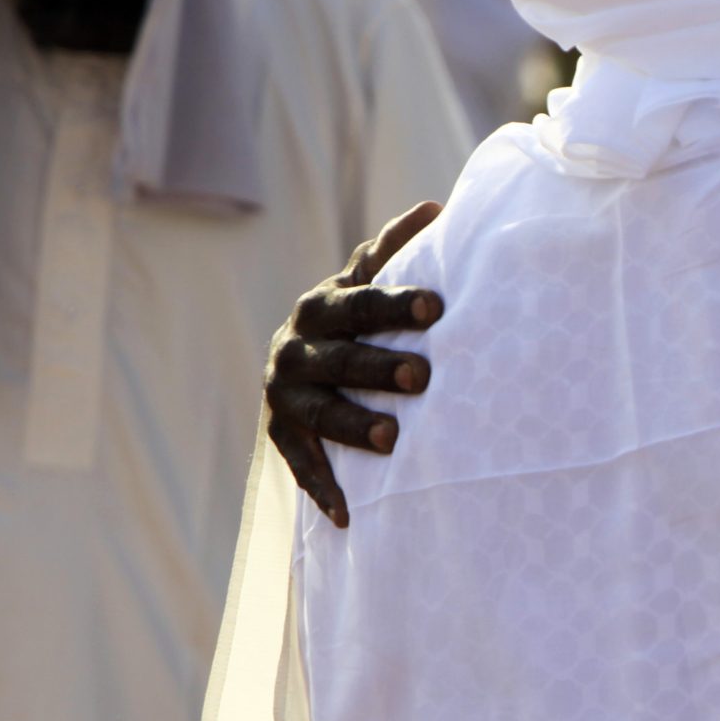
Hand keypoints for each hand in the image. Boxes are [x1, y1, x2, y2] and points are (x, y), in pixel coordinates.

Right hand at [264, 201, 444, 526]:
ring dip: (355, 426)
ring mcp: (284, 395)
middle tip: (424, 376)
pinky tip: (350, 514)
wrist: (296, 360)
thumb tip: (438, 207)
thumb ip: (393, 249)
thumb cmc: (352, 317)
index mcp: (321, 306)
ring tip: (394, 438)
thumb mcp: (364, 281)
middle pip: (340, 358)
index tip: (437, 307)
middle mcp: (295, 348)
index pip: (361, 302)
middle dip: (380, 367)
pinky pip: (301, 464)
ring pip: (320, 413)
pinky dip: (324, 489)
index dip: (395, 303)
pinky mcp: (281, 434)